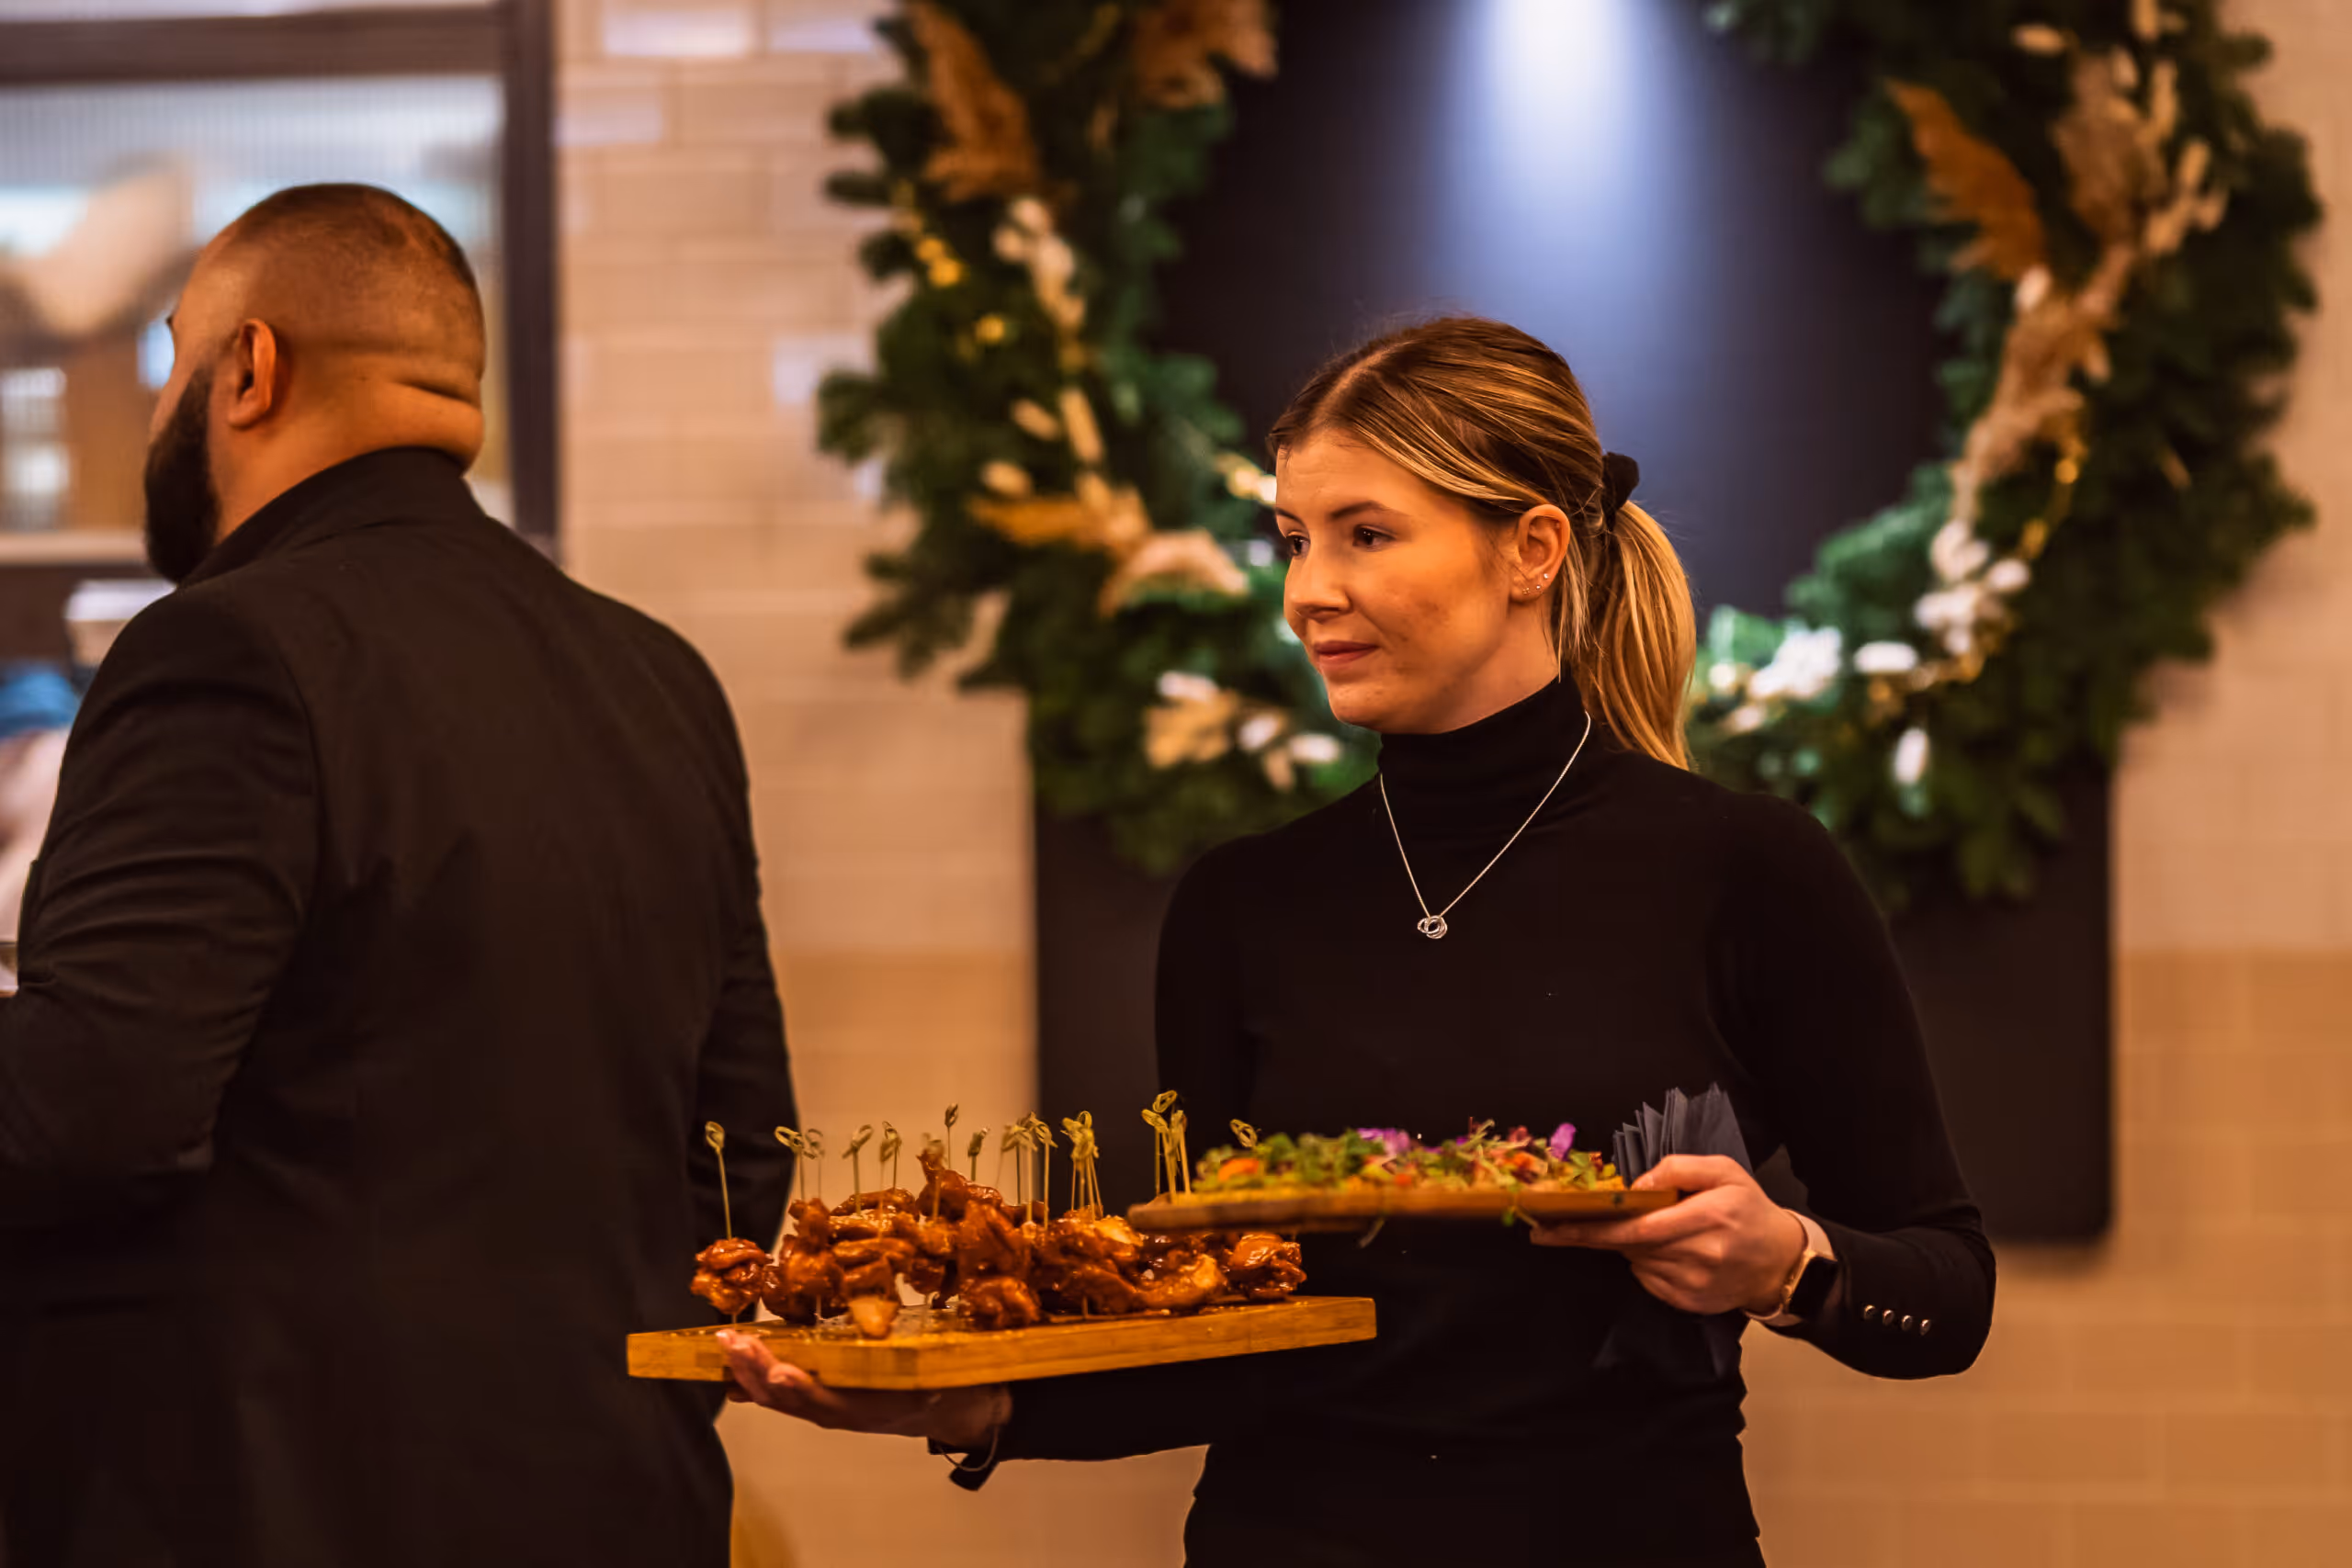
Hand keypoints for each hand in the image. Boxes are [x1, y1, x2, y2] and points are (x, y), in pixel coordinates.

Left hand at [716, 1331, 1008, 1447]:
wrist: (954, 1410)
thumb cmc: (946, 1383)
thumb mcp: (936, 1369)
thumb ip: (914, 1358)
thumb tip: (891, 1326)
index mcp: (870, 1407)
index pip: (827, 1401)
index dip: (800, 1388)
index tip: (777, 1371)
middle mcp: (841, 1413)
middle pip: (789, 1400)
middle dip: (756, 1372)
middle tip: (732, 1342)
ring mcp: (830, 1409)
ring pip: (781, 1400)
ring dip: (749, 1373)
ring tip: (728, 1345)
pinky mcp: (826, 1400)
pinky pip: (786, 1396)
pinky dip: (759, 1381)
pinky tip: (738, 1365)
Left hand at [1530, 1155, 1804, 1316]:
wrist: (1781, 1262)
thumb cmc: (1749, 1209)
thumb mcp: (1724, 1171)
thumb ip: (1679, 1169)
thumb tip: (1636, 1187)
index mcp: (1708, 1217)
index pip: (1638, 1226)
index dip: (1592, 1227)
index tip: (1553, 1224)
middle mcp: (1700, 1254)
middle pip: (1629, 1246)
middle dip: (1590, 1235)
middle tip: (1549, 1228)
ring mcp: (1694, 1284)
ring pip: (1636, 1262)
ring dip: (1626, 1245)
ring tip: (1645, 1229)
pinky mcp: (1689, 1303)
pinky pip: (1648, 1280)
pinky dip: (1644, 1263)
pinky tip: (1662, 1251)